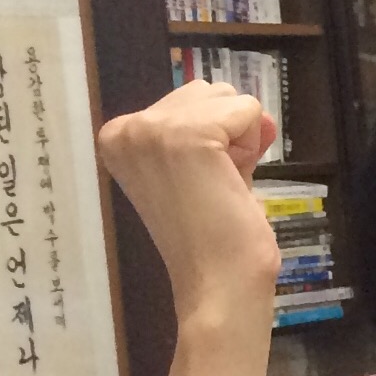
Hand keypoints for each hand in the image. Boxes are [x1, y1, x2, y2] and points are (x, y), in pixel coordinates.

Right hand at [95, 81, 280, 328]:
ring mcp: (151, 129)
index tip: (203, 183)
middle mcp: (124, 127)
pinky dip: (253, 141)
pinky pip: (247, 110)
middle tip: (217, 186)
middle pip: (207, 91)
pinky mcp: (186, 136)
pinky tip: (233, 181)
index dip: (215, 140)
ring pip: (227, 97)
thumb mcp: (207, 169)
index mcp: (119, 137)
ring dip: (241, 137)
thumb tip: (256, 112)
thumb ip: (222, 135)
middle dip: (229, 133)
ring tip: (223, 184)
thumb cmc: (216, 238)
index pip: (188, 102)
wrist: (219, 283)